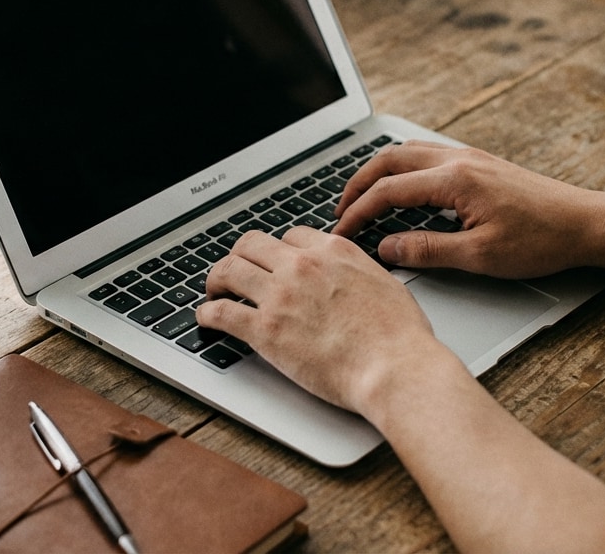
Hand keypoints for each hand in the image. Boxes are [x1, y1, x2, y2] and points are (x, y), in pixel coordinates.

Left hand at [196, 226, 440, 413]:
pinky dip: (207, 313)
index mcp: (332, 251)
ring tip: (214, 291)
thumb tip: (351, 275)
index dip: (278, 250)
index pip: (291, 237)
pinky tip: (205, 318)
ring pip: (229, 270)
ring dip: (216, 280)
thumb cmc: (399, 336)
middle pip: (252, 244)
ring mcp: (280, 296)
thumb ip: (359, 272)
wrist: (394, 367)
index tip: (274, 263)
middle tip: (235, 271)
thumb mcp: (384, 283)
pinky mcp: (265, 330)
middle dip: (240, 256)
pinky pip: (221, 312)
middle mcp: (302, 266)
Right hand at [333, 141, 604, 278]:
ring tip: (363, 198)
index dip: (358, 213)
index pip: (388, 191)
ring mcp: (470, 157)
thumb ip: (427, 251)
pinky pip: (427, 155)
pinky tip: (402, 190)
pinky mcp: (480, 162)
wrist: (585, 223)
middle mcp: (458, 160)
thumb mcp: (480, 257)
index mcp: (455, 180)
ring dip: (379, 172)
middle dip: (358, 184)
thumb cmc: (541, 240)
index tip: (341, 233)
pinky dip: (402, 169)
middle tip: (340, 211)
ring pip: (407, 152)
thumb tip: (387, 248)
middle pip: (389, 159)